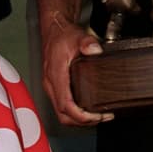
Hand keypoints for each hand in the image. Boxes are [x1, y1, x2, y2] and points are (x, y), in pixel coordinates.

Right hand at [41, 12, 110, 126]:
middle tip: (102, 118)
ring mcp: (51, 86)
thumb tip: (95, 50)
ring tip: (98, 116)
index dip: (80, 116)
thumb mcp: (77, 36)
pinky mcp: (54, 86)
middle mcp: (51, 83)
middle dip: (82, 122)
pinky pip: (62, 106)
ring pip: (61, 113)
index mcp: (55, 75)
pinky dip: (74, 113)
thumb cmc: (62, 35)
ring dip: (79, 120)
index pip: (65, 105)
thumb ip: (87, 42)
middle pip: (63, 115)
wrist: (54, 29)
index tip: (96, 116)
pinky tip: (87, 109)